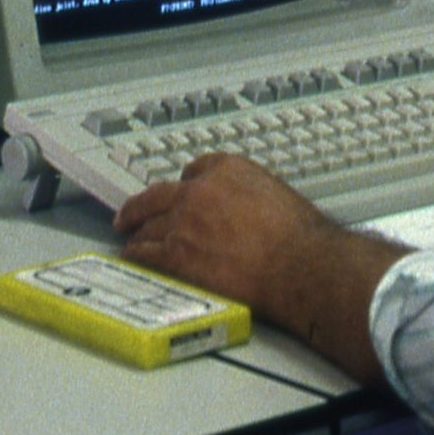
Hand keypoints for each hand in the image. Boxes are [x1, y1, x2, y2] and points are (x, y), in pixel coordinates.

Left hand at [113, 155, 405, 385]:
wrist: (301, 265)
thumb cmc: (301, 239)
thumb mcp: (277, 195)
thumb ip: (248, 194)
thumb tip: (242, 208)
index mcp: (227, 169)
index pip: (193, 170)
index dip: (182, 187)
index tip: (176, 195)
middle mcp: (200, 190)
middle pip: (158, 194)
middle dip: (142, 205)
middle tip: (132, 212)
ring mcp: (184, 221)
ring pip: (148, 224)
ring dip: (138, 232)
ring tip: (132, 238)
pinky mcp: (176, 253)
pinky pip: (144, 251)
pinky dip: (135, 254)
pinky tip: (132, 256)